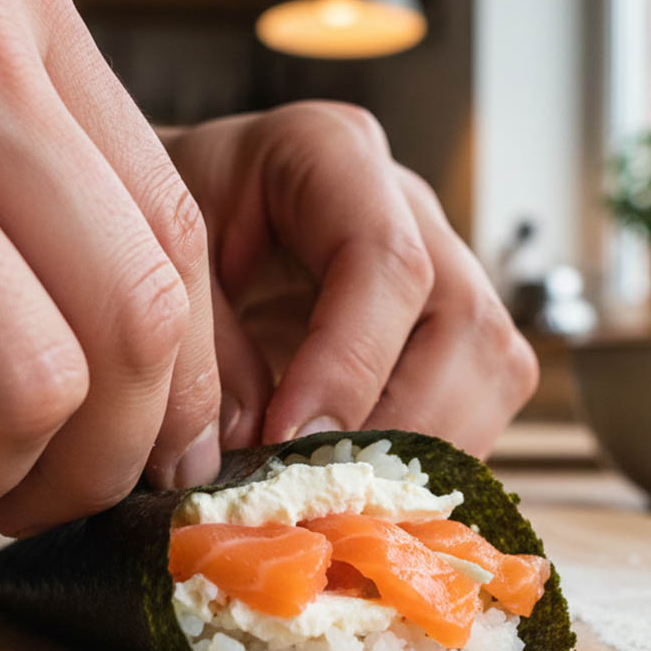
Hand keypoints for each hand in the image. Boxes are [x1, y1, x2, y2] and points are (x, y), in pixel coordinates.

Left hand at [162, 102, 537, 457]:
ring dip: (425, 452)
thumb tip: (254, 445)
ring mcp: (440, 260)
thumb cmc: (159, 226)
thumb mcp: (158, 263)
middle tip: (323, 491)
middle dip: (399, 425)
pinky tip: (363, 485)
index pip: (385, 261)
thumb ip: (200, 347)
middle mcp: (406, 202)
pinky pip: (478, 398)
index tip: (286, 440)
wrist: (175, 218)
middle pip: (462, 320)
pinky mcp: (447, 323)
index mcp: (330, 153)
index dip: (348, 364)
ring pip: (492, 365)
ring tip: (343, 497)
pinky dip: (427, 457)